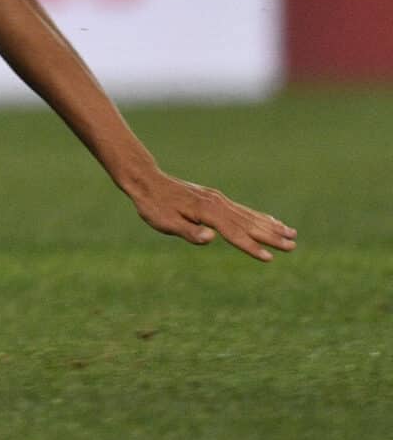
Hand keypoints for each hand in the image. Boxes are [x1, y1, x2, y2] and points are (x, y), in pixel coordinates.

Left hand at [125, 171, 297, 261]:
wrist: (146, 181)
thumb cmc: (153, 206)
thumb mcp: (165, 222)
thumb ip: (188, 232)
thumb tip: (210, 239)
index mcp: (206, 212)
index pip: (233, 233)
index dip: (251, 247)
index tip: (270, 258)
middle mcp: (217, 203)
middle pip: (248, 223)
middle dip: (271, 236)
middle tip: (293, 245)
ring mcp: (218, 199)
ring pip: (249, 215)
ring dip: (271, 225)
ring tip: (292, 234)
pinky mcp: (216, 198)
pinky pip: (243, 210)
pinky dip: (260, 216)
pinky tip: (270, 221)